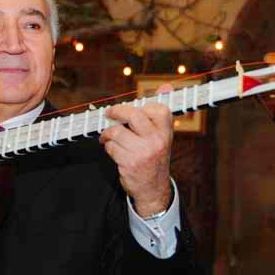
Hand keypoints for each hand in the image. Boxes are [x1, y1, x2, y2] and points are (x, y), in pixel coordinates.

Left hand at [99, 85, 174, 217]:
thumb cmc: (155, 157)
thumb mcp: (162, 134)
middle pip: (132, 115)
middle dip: (116, 112)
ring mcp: (143, 152)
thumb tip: (166, 86)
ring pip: (116, 132)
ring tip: (108, 137)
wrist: (153, 188)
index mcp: (166, 131)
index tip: (131, 109)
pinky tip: (113, 150)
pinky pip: (111, 147)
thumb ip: (160, 110)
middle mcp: (157, 141)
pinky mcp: (129, 163)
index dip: (140, 106)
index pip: (155, 108)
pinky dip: (108, 147)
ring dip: (108, 134)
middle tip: (109, 113)